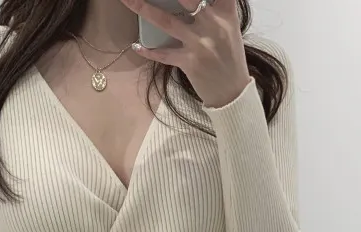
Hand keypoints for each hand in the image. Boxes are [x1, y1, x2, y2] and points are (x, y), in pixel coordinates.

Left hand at [122, 0, 251, 108]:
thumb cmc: (229, 57)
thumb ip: (215, 9)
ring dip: (144, 9)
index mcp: (225, 12)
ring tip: (128, 0)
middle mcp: (213, 24)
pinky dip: (149, 51)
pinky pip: (164, 54)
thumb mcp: (228, 27)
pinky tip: (136, 45)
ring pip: (167, 22)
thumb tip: (193, 3)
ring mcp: (199, 43)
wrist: (232, 92)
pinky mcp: (189, 62)